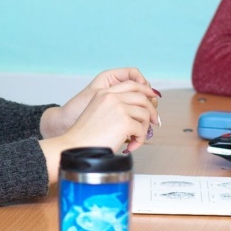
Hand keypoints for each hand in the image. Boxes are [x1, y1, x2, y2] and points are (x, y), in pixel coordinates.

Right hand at [39, 78, 158, 181]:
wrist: (77, 146)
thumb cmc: (87, 136)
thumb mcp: (99, 112)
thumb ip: (116, 106)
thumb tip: (140, 110)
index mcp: (104, 93)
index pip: (132, 84)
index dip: (145, 91)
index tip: (152, 100)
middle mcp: (111, 97)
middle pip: (142, 97)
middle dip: (151, 111)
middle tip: (154, 122)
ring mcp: (118, 108)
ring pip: (145, 114)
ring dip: (144, 129)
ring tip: (135, 139)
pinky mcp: (124, 122)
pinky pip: (142, 130)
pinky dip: (139, 140)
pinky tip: (130, 145)